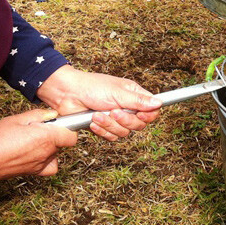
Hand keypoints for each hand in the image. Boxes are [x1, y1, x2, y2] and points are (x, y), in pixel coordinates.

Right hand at [0, 109, 76, 191]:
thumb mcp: (17, 119)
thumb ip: (38, 115)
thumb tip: (52, 114)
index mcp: (46, 137)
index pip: (71, 135)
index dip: (67, 128)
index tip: (57, 123)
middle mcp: (47, 153)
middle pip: (62, 143)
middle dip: (54, 134)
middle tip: (37, 128)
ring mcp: (40, 164)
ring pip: (55, 153)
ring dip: (49, 146)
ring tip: (31, 140)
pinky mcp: (33, 172)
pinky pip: (48, 167)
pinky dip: (47, 161)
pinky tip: (35, 154)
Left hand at [36, 65, 161, 140]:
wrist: (67, 94)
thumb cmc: (92, 87)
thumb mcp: (117, 92)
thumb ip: (138, 101)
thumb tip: (159, 103)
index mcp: (134, 96)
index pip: (152, 110)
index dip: (148, 116)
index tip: (140, 115)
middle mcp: (127, 108)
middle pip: (139, 125)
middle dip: (125, 121)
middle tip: (113, 112)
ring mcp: (115, 119)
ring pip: (124, 133)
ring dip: (109, 125)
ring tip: (97, 114)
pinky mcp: (104, 128)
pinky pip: (111, 137)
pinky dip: (102, 130)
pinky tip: (93, 122)